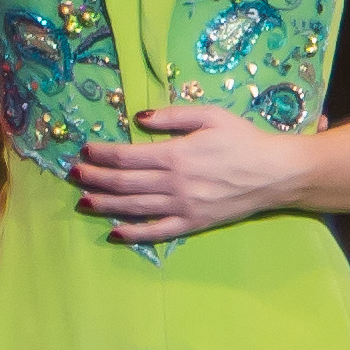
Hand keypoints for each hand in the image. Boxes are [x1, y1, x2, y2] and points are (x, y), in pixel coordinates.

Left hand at [75, 103, 304, 243]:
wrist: (275, 173)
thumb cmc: (243, 140)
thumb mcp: (210, 117)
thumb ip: (173, 116)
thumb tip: (138, 118)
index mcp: (176, 155)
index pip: (127, 157)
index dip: (102, 154)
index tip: (85, 150)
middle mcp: (175, 183)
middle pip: (124, 183)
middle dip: (95, 178)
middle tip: (74, 174)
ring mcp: (183, 206)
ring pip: (134, 208)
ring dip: (105, 205)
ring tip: (83, 201)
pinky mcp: (193, 223)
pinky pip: (158, 232)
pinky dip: (134, 234)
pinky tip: (115, 233)